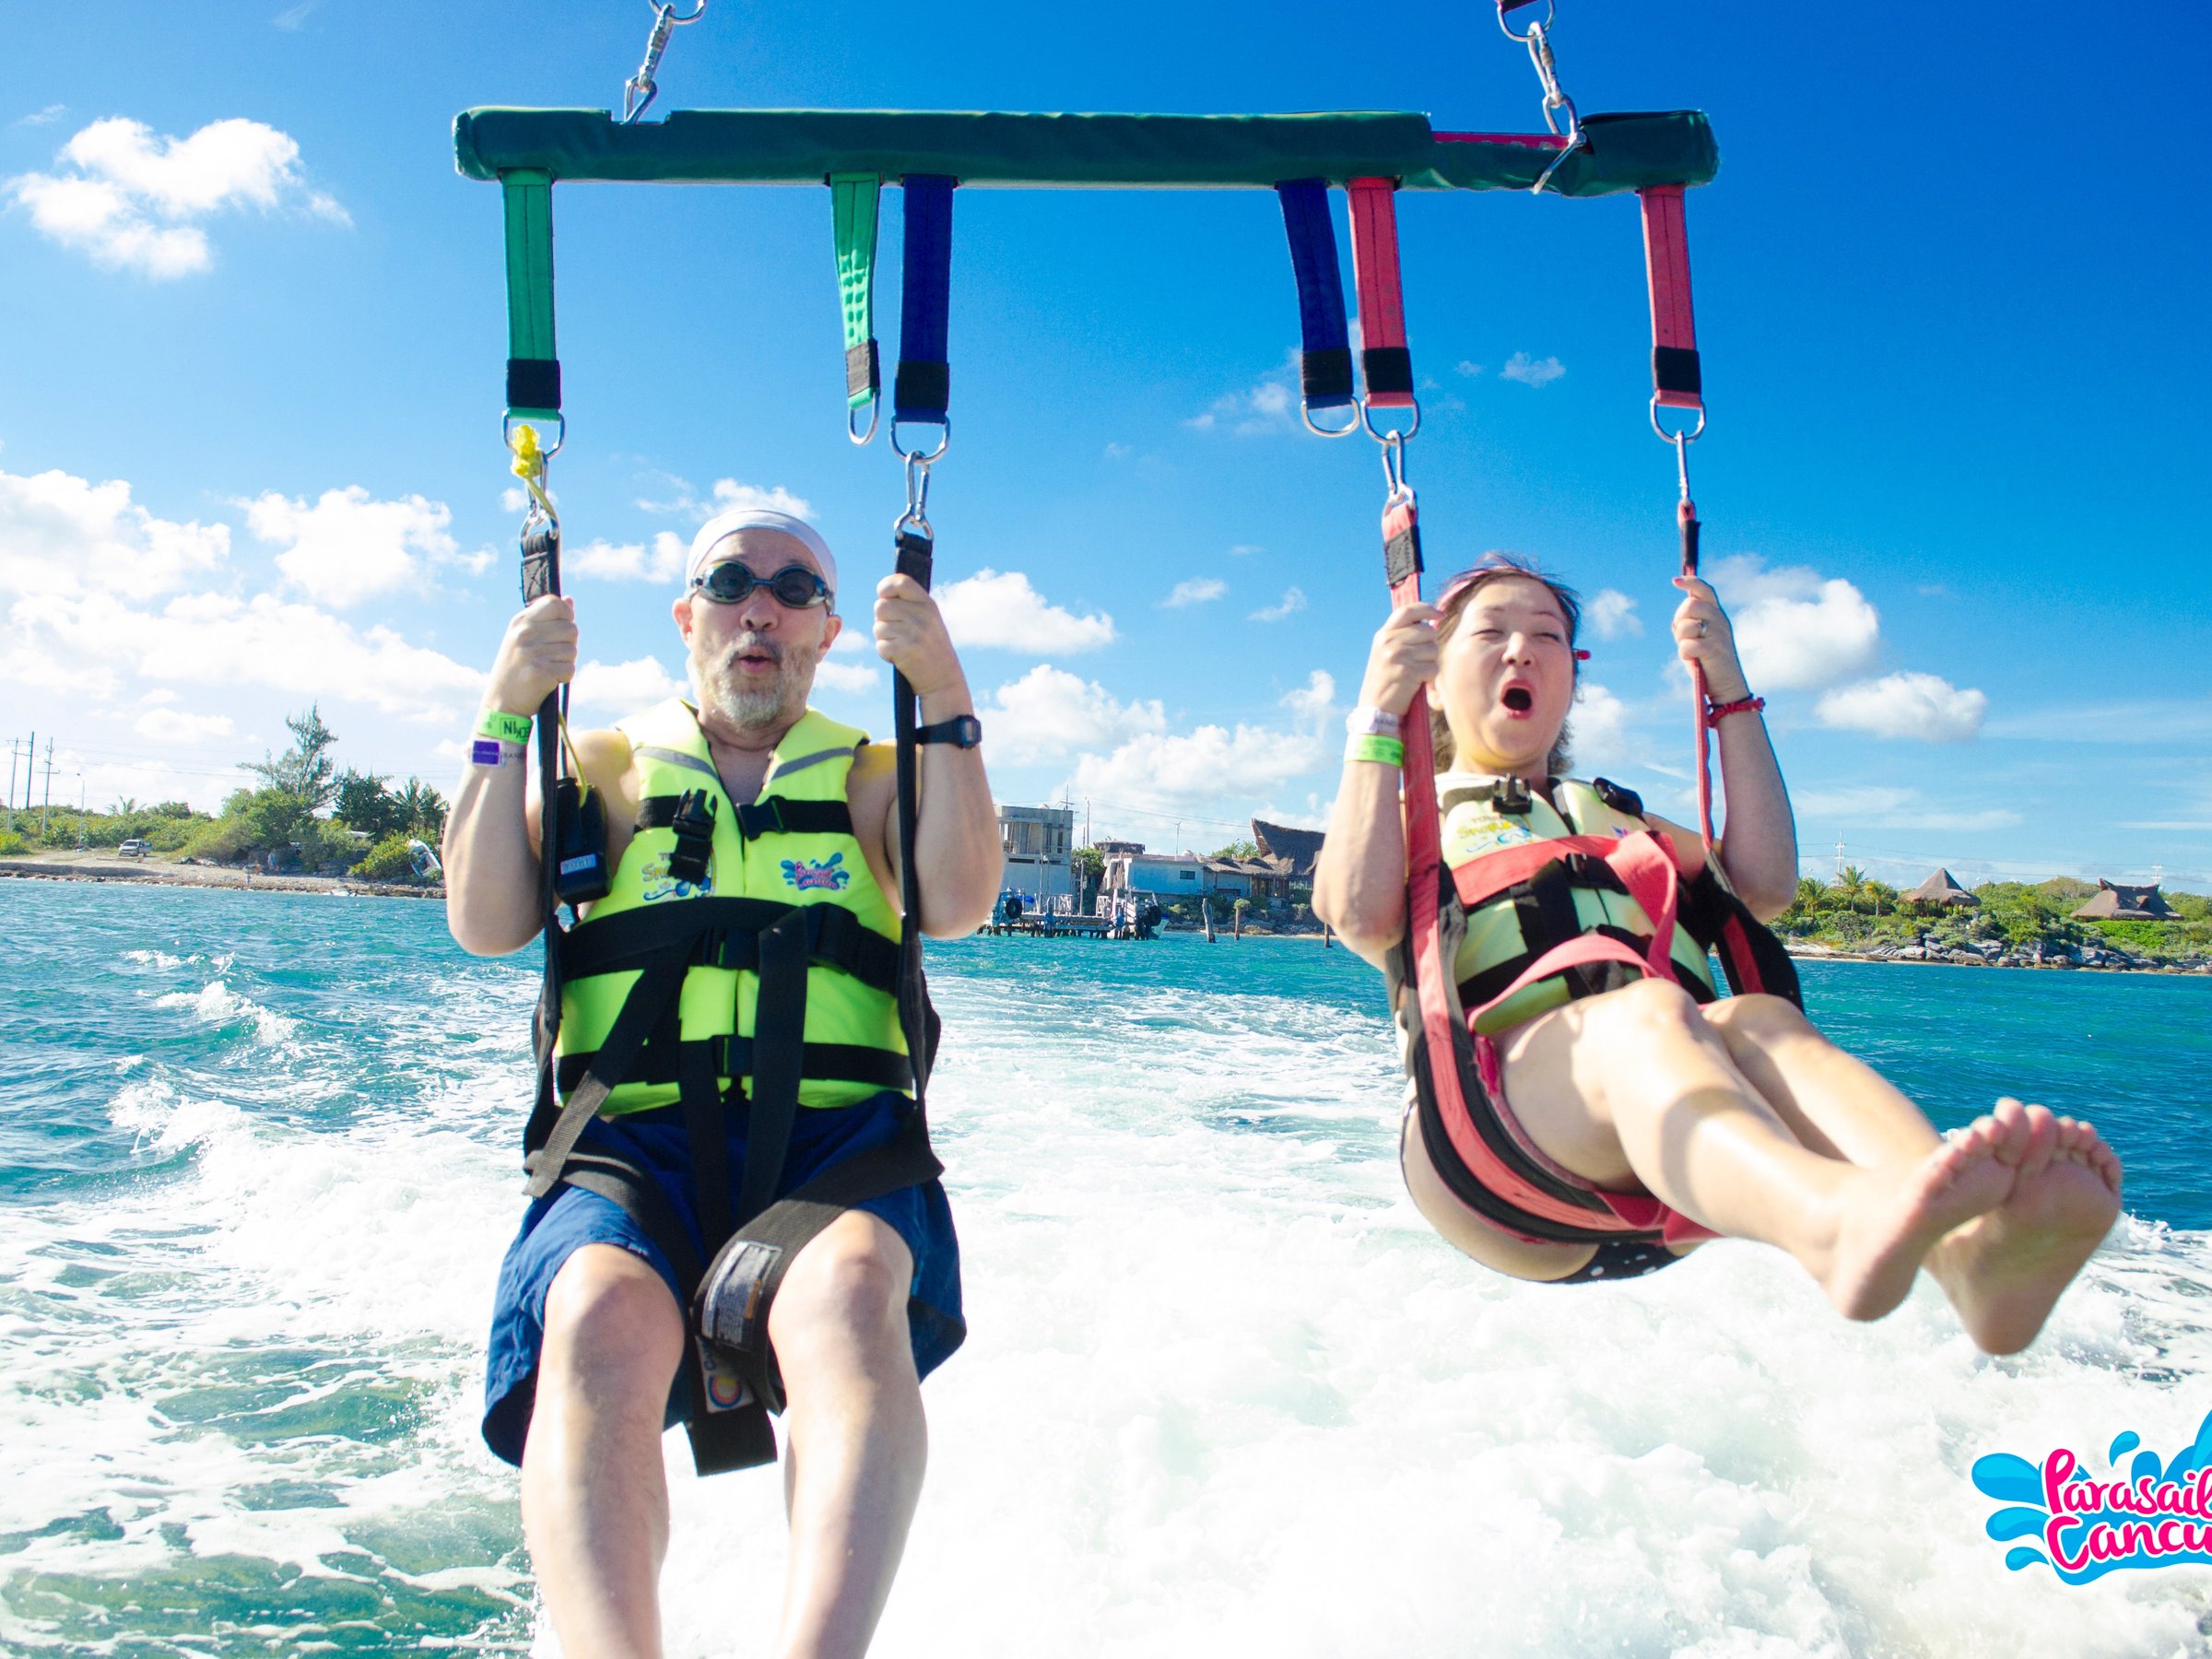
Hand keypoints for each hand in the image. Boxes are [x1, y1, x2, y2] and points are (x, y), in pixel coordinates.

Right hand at [484, 595, 576, 715]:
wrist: (501, 703)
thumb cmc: (516, 669)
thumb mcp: (524, 639)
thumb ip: (547, 619)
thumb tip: (570, 600)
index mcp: (520, 622)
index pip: (555, 603)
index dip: (566, 614)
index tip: (562, 627)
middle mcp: (525, 634)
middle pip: (571, 628)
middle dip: (568, 643)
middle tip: (551, 655)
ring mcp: (533, 653)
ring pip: (572, 650)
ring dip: (565, 661)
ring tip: (547, 667)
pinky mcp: (542, 672)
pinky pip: (570, 669)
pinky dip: (564, 676)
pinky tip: (548, 679)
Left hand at [874, 574, 964, 698]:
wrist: (943, 678)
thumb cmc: (931, 647)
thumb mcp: (929, 619)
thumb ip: (910, 604)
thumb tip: (882, 594)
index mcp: (927, 604)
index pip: (900, 581)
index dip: (885, 587)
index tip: (884, 596)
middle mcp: (922, 616)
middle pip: (880, 606)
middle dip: (882, 619)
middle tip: (896, 631)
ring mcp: (914, 633)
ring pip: (878, 627)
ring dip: (884, 638)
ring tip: (901, 645)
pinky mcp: (904, 650)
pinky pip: (880, 645)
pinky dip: (885, 653)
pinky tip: (900, 657)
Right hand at [1357, 602, 1438, 717]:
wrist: (1375, 709)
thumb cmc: (1385, 681)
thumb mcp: (1385, 653)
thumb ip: (1402, 636)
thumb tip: (1430, 623)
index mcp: (1383, 634)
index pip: (1408, 610)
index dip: (1427, 609)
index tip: (1440, 614)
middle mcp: (1389, 642)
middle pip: (1427, 631)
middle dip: (1430, 645)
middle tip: (1419, 661)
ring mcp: (1397, 656)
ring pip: (1433, 650)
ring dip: (1429, 663)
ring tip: (1414, 674)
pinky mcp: (1408, 672)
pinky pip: (1433, 668)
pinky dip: (1429, 678)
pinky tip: (1416, 684)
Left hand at [1671, 577, 1749, 702]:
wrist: (1727, 686)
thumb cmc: (1708, 662)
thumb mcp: (1700, 639)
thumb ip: (1691, 625)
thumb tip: (1678, 618)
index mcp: (1717, 615)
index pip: (1705, 590)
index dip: (1690, 582)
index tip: (1675, 581)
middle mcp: (1720, 620)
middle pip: (1689, 605)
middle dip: (1679, 620)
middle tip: (1683, 636)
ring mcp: (1719, 634)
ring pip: (1686, 625)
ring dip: (1681, 639)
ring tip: (1691, 651)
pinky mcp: (1714, 649)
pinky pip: (1687, 645)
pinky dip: (1685, 654)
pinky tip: (1693, 660)